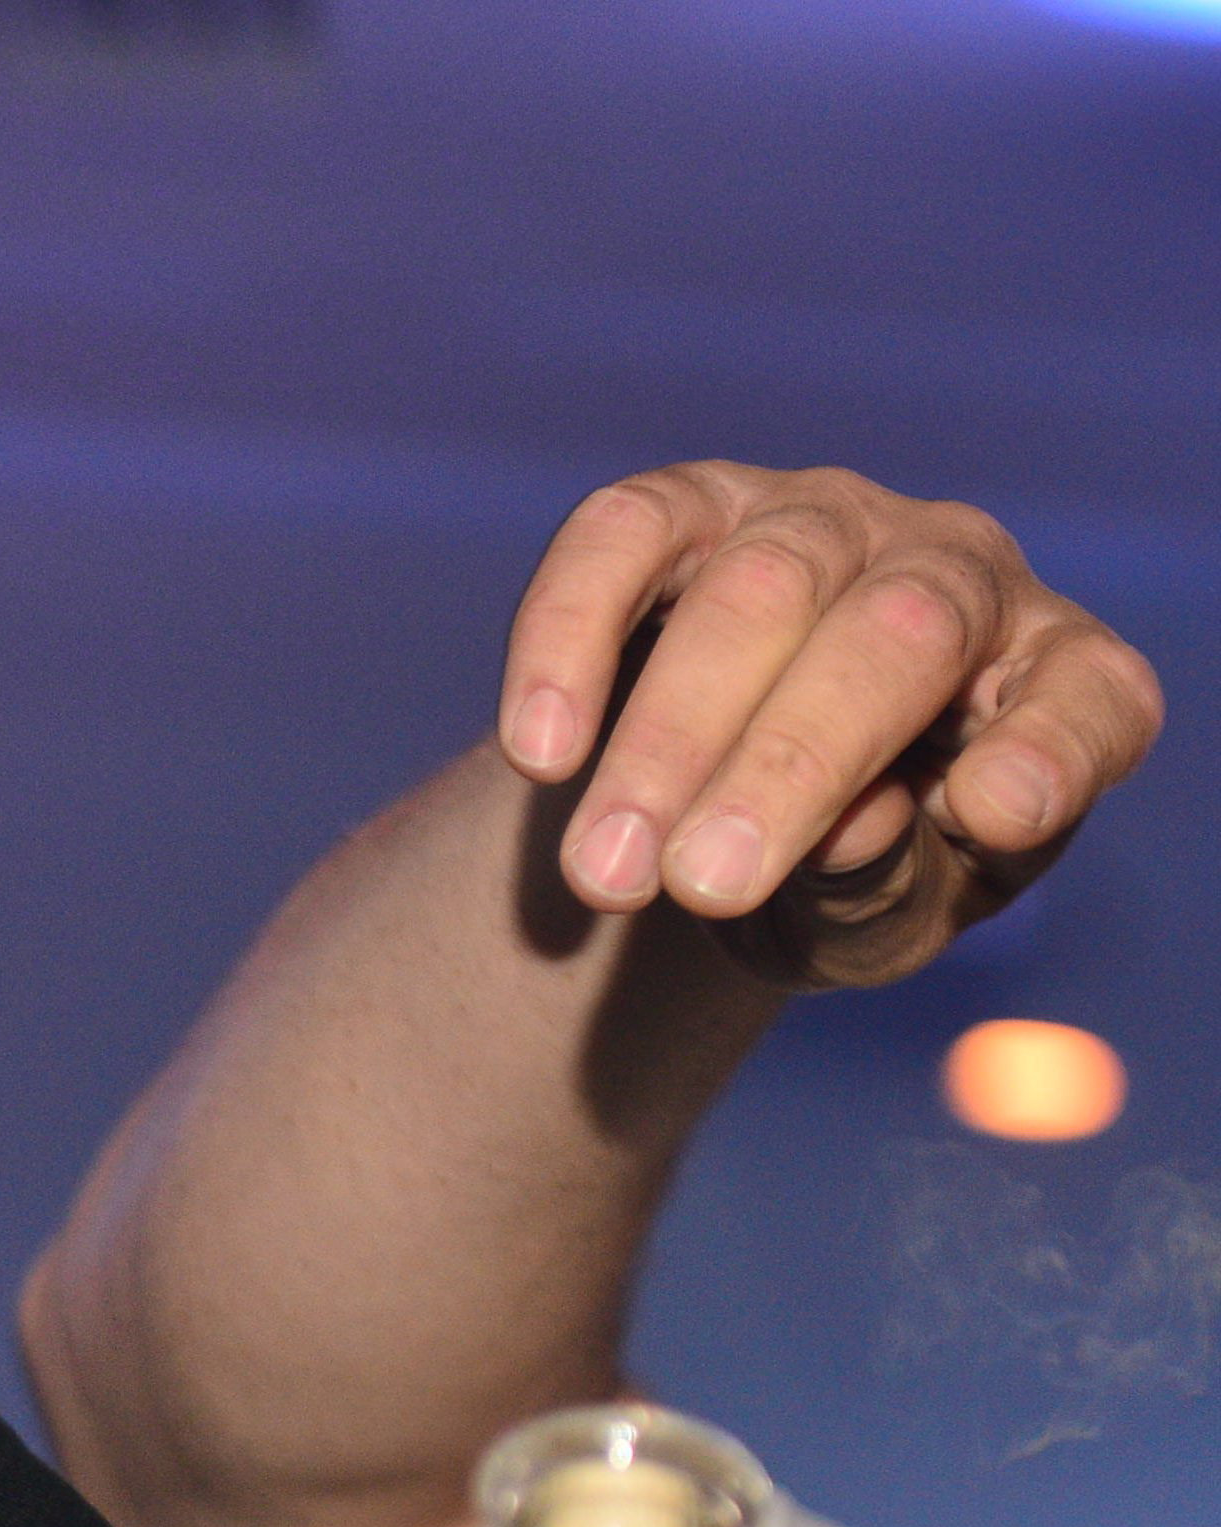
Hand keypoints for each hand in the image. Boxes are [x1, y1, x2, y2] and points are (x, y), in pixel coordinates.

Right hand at [496, 461, 1160, 985]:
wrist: (711, 818)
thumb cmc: (830, 881)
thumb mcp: (873, 922)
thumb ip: (883, 889)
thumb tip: (856, 827)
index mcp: (1050, 680)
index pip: (1085, 701)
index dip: (1048, 753)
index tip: (993, 818)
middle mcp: (958, 572)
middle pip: (896, 634)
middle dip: (788, 764)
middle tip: (699, 886)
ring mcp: (824, 521)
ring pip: (759, 590)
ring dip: (667, 739)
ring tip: (603, 876)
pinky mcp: (691, 505)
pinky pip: (625, 535)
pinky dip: (572, 640)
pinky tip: (541, 753)